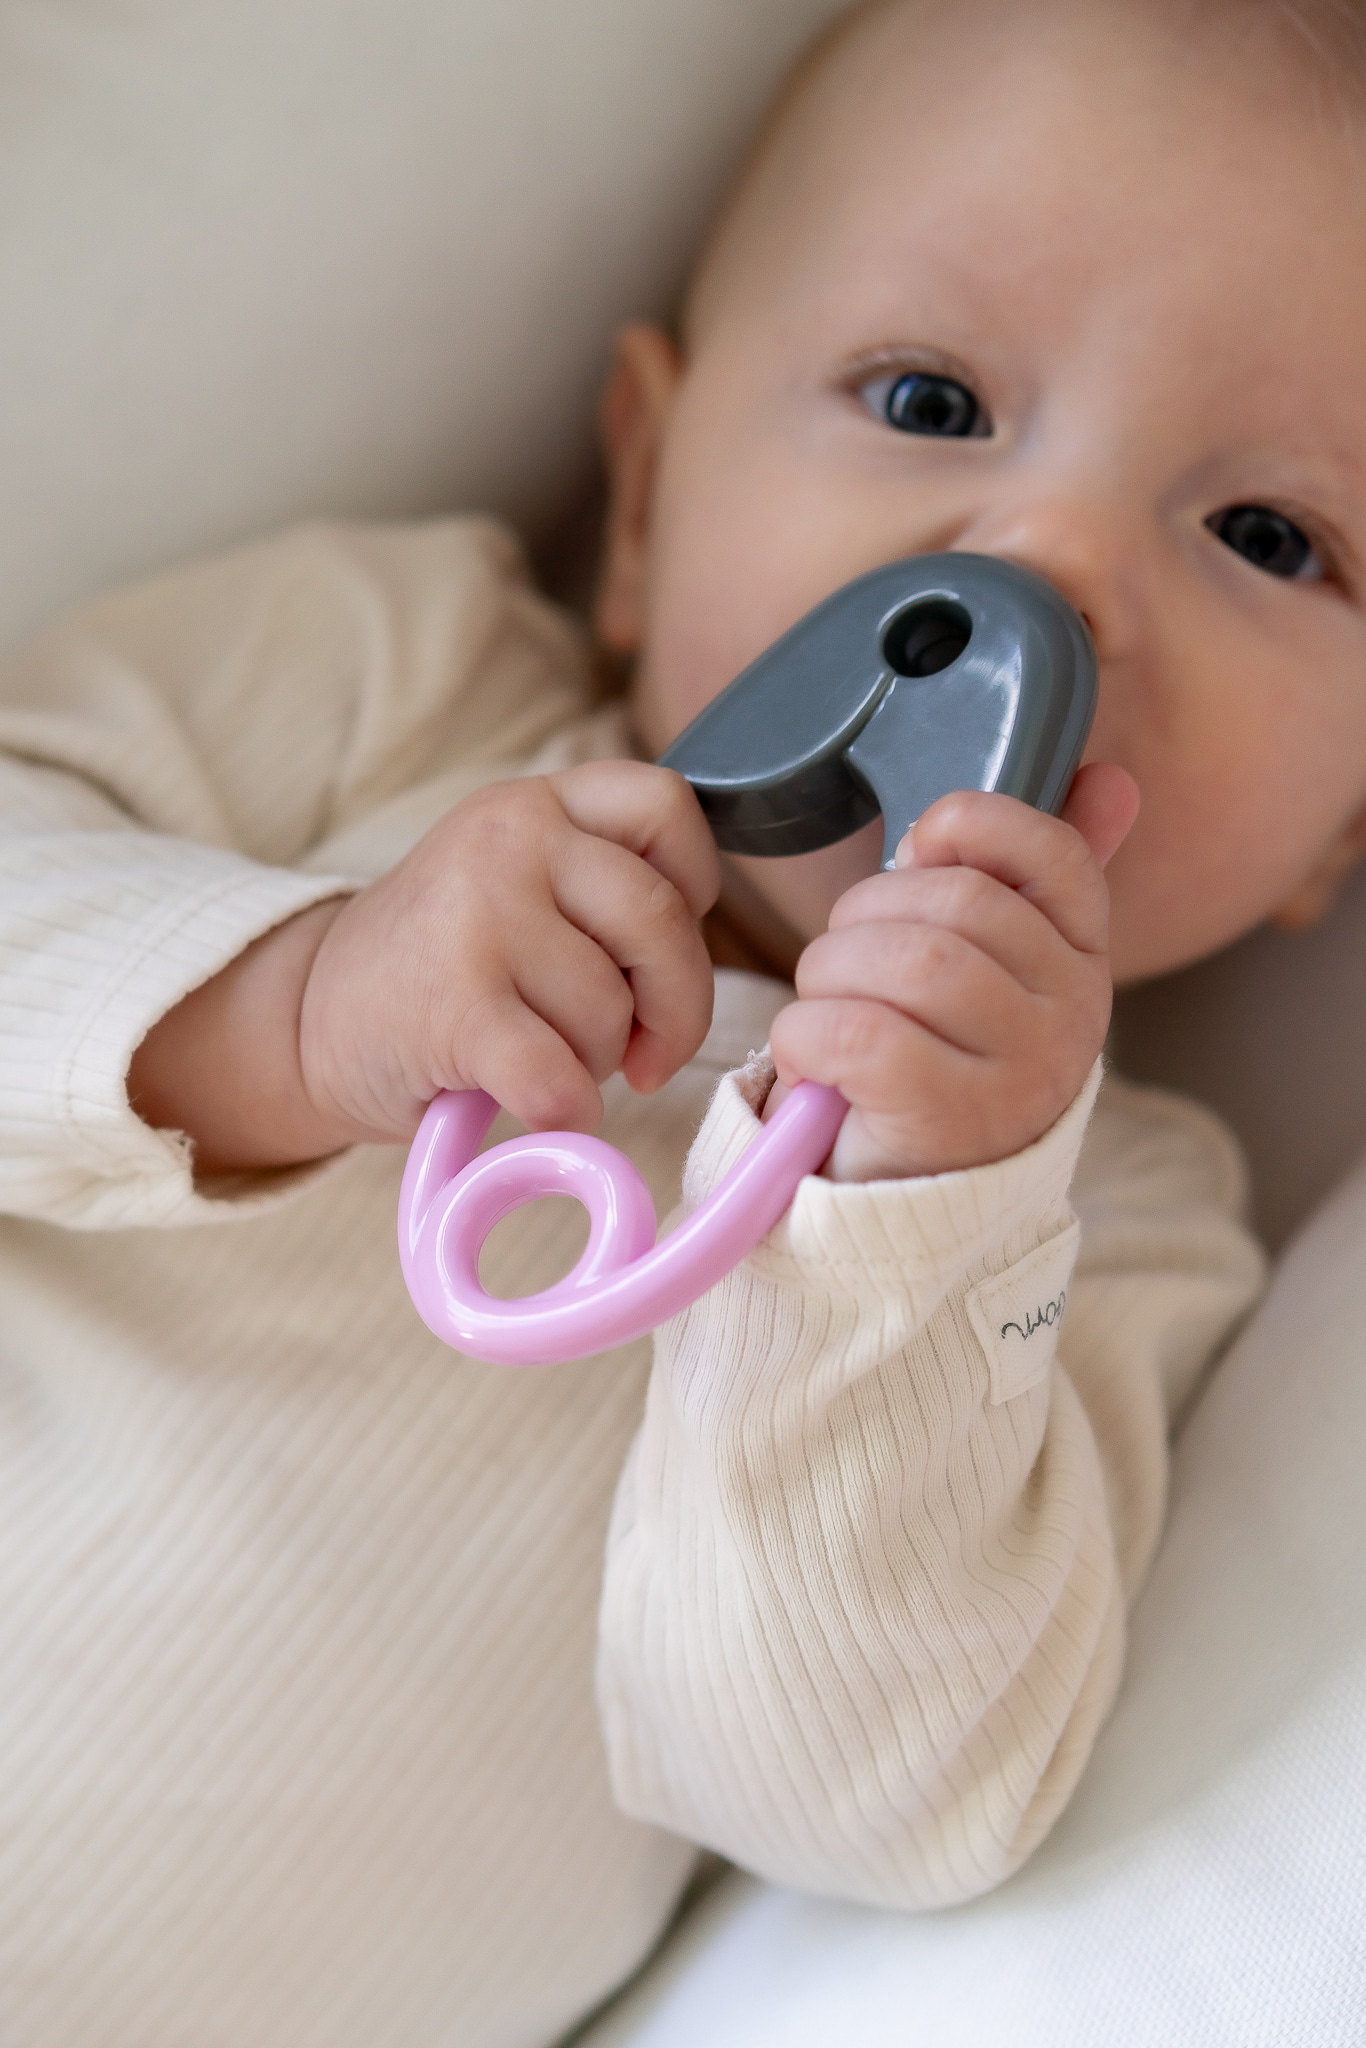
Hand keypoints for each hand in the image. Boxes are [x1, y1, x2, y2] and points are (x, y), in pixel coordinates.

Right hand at [129, 762, 719, 1170]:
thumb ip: (604, 888)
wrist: (310, 1021)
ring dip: (598, 1062)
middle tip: (647, 1052)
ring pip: (612, 1012)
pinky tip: (536, 1106)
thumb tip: (692, 967)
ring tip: (539, 1053)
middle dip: (673, 1008)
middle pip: (661, 922)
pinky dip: (566, 1112)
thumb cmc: (445, 968)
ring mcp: (478, 915)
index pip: (666, 804)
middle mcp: (508, 837)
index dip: (694, 885)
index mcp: (536, 803)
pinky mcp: (454, 1006)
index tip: (659, 946)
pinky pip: (562, 1078)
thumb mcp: (519, 884)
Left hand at [765, 764, 1139, 1182]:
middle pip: (952, 903)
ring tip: (821, 1009)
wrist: (907, 1203)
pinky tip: (811, 1058)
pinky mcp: (952, 1123)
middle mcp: (1072, 1014)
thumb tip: (1109, 779)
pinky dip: (808, 1034)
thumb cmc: (933, 1058)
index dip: (971, 828)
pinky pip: (860, 1034)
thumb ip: (1033, 877)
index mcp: (1082, 957)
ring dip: (828, 974)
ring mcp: (1021, 1074)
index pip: (1052, 853)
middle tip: (840, 963)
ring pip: (905, 962)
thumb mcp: (989, 965)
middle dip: (862, 916)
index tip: (920, 850)